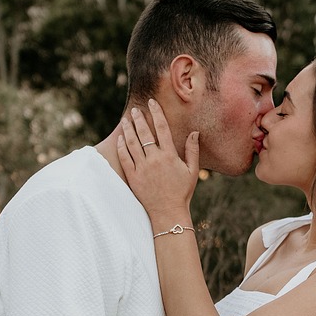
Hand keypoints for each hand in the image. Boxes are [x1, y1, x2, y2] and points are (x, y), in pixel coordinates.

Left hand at [115, 99, 199, 223]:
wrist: (168, 212)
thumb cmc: (182, 192)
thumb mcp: (192, 171)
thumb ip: (192, 150)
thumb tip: (194, 132)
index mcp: (169, 156)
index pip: (162, 128)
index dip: (156, 113)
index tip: (151, 103)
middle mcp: (154, 159)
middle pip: (144, 133)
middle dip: (138, 118)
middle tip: (134, 110)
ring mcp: (142, 168)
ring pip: (132, 143)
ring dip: (127, 129)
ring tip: (125, 120)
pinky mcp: (133, 177)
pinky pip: (124, 158)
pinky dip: (121, 146)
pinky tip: (120, 138)